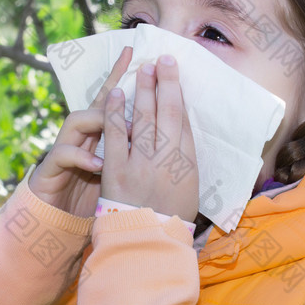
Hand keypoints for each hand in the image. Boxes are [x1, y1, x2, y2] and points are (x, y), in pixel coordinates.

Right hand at [28, 46, 132, 216]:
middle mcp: (82, 136)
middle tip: (134, 62)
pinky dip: (82, 158)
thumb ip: (133, 153)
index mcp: (100, 136)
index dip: (124, 77)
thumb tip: (164, 136)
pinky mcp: (51, 168)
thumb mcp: (118, 173)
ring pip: (77, 120)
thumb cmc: (92, 197)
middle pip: (97, 101)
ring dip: (100, 121)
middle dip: (114, 81)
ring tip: (122, 129)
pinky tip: (98, 166)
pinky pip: (64, 155)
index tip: (136, 53)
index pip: (114, 101)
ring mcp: (65, 149)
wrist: (56, 220)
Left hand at [101, 55, 198, 222]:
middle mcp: (168, 161)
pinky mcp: (117, 172)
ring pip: (144, 119)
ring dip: (142, 90)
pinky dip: (115, 113)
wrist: (147, 245)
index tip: (174, 72)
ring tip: (142, 68)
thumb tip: (182, 129)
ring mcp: (142, 165)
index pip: (184, 120)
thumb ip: (186, 159)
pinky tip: (116, 93)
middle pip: (168, 113)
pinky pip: (116, 136)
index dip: (178, 93)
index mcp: (188, 164)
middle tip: (161, 59)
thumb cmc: (170, 218)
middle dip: (164, 83)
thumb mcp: (189, 189)